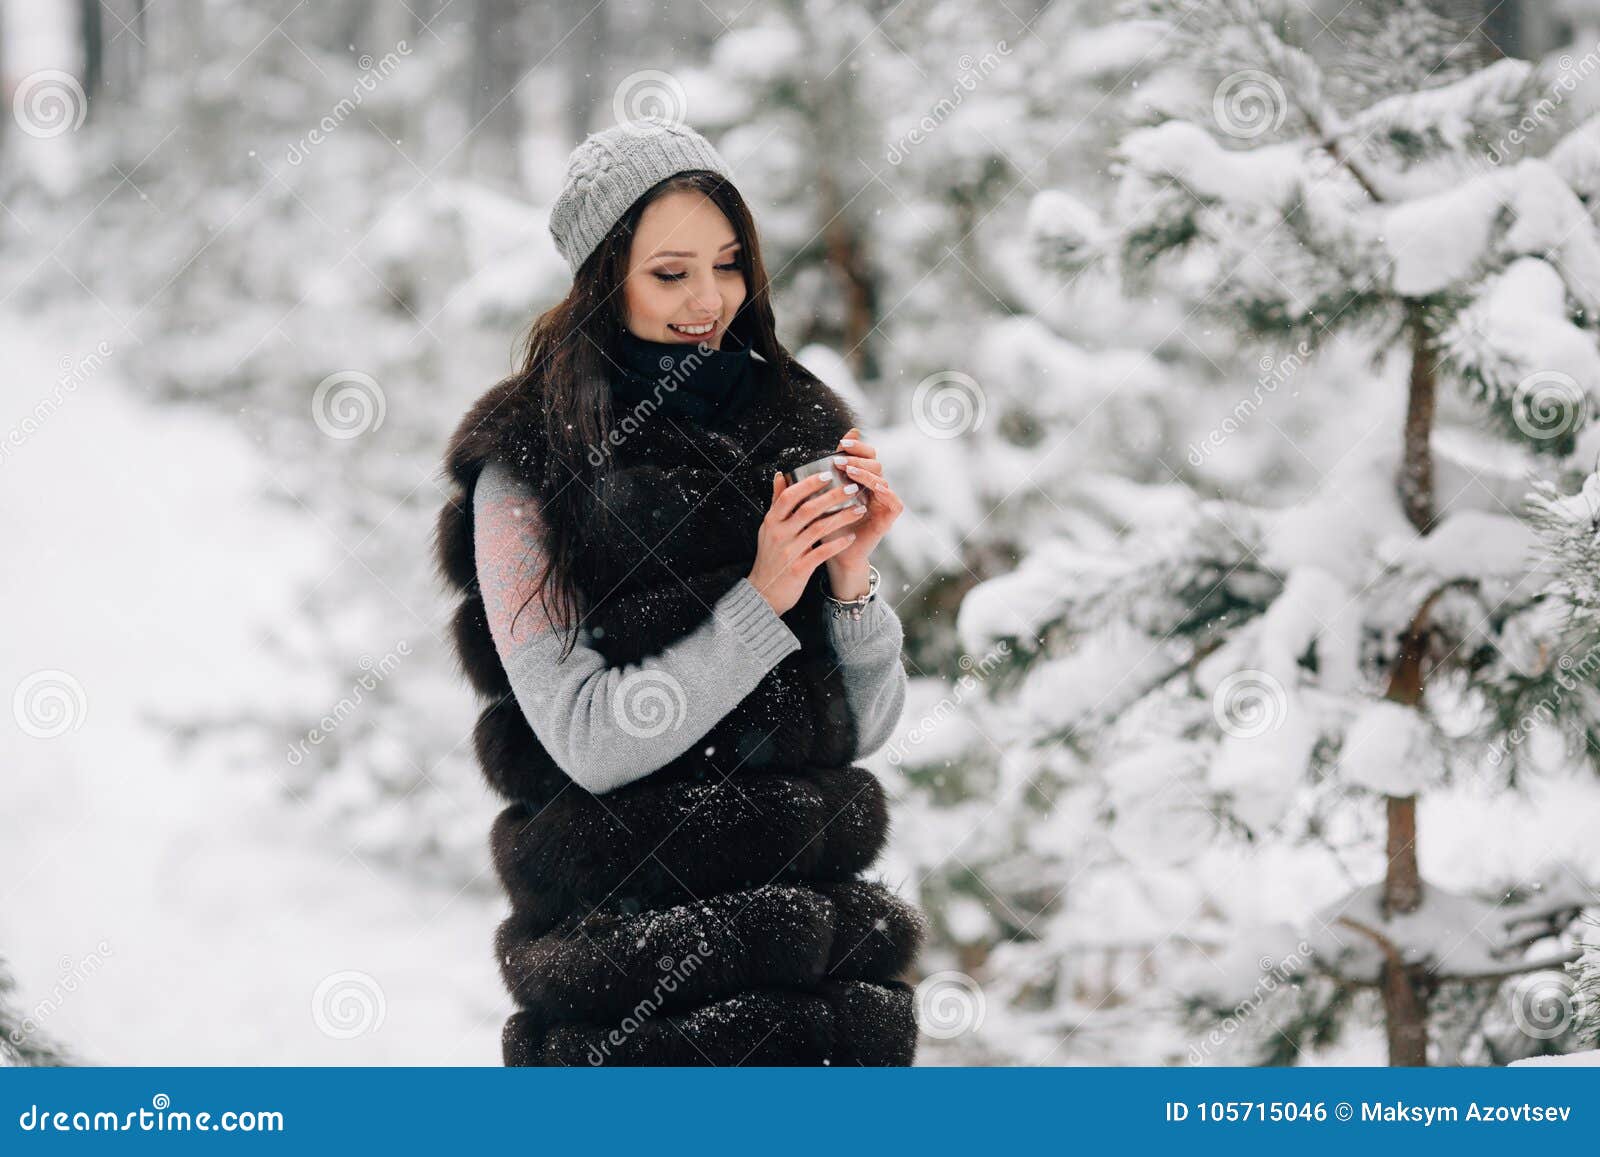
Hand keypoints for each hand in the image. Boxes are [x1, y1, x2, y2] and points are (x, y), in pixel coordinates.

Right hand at [747, 469, 869, 614]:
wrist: (764, 593)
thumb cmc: (769, 558)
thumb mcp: (768, 528)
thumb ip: (776, 502)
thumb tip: (780, 475)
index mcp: (771, 522)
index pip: (789, 496)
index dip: (808, 484)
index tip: (828, 474)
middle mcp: (779, 534)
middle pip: (808, 509)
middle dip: (832, 496)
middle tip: (852, 488)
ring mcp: (788, 552)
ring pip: (818, 529)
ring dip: (841, 517)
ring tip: (859, 510)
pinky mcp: (798, 569)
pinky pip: (822, 552)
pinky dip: (837, 544)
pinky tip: (851, 537)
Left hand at [812, 428, 901, 582]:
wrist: (835, 555)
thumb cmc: (824, 530)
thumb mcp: (811, 506)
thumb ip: (798, 491)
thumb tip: (780, 473)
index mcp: (858, 480)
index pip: (863, 455)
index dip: (857, 445)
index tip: (841, 442)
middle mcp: (872, 488)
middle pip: (874, 462)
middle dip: (859, 457)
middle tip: (841, 459)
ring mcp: (882, 502)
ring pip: (882, 479)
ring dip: (867, 473)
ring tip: (850, 471)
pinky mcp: (888, 518)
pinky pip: (895, 502)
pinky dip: (887, 493)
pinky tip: (876, 488)